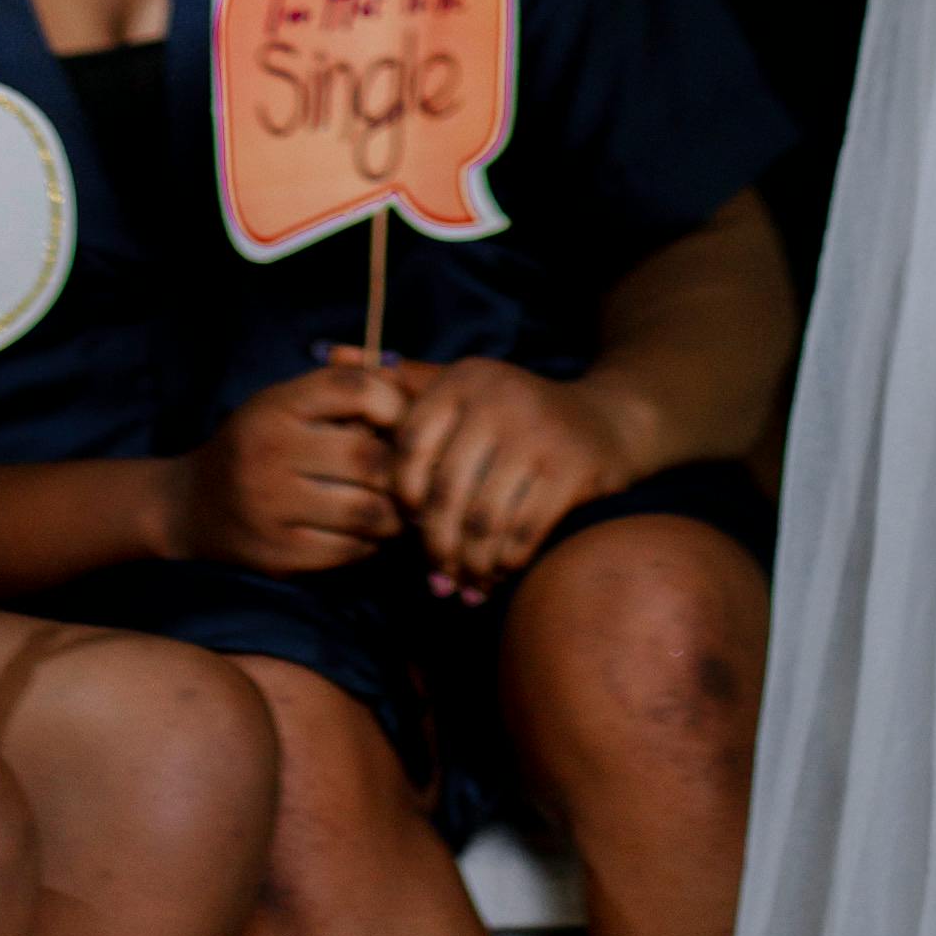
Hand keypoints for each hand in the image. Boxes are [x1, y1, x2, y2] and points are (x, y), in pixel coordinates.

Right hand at [174, 365, 406, 575]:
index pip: (356, 389)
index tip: (401, 423)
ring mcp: (271, 508)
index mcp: (275, 407)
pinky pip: (349, 551)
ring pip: (367, 512)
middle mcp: (269, 453)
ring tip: (395, 508)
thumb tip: (415, 394)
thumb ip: (342, 393)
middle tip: (410, 476)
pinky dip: (370, 544)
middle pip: (369, 457)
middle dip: (400, 468)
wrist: (189, 506)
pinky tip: (366, 534)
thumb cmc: (256, 445)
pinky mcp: (277, 555)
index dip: (395, 403)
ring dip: (393, 513)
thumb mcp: (285, 404)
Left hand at [389, 357, 633, 596]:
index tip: (405, 522)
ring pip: (483, 519)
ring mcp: (538, 434)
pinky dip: (505, 563)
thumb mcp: (463, 387)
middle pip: (445, 490)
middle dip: (435, 544)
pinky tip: (498, 574)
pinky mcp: (572, 468)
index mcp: (464, 378)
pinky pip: (523, 531)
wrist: (607, 422)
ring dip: (470, 563)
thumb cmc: (514, 413)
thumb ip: (402, 382)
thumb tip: (329, 352)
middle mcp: (499, 399)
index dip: (400, 492)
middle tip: (434, 575)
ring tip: (464, 584)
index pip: (410, 443)